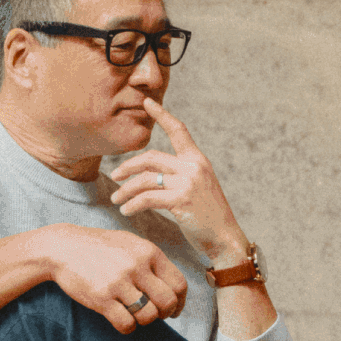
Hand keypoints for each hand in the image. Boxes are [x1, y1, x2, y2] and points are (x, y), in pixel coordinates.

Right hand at [46, 225, 187, 333]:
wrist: (63, 248)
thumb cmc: (100, 247)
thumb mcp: (130, 243)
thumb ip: (152, 260)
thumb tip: (174, 286)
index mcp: (149, 252)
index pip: (179, 284)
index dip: (180, 301)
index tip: (174, 309)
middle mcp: (136, 266)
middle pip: (167, 302)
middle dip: (165, 313)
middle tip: (156, 314)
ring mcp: (118, 282)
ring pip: (148, 316)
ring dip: (144, 320)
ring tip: (135, 314)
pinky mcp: (101, 298)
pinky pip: (126, 324)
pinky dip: (127, 327)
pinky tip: (120, 319)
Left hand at [109, 97, 250, 267]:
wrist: (225, 237)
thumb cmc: (209, 215)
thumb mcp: (199, 187)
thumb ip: (181, 174)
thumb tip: (153, 172)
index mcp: (198, 160)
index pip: (179, 130)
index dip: (162, 115)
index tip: (147, 102)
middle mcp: (194, 167)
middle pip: (151, 157)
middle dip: (128, 166)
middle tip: (115, 176)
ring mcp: (188, 183)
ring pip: (145, 179)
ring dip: (125, 190)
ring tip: (116, 200)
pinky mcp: (182, 201)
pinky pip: (147, 198)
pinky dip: (132, 205)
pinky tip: (126, 210)